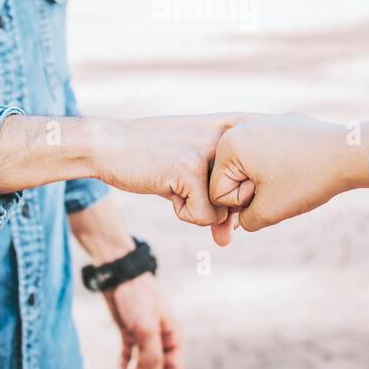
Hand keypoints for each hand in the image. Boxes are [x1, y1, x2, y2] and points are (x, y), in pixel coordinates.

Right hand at [90, 114, 239, 225]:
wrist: (108, 145)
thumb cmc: (151, 159)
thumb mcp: (190, 174)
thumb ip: (216, 202)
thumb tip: (227, 239)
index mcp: (236, 128)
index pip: (261, 178)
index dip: (236, 194)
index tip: (206, 180)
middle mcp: (230, 136)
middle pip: (245, 199)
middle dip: (213, 203)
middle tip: (183, 180)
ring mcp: (211, 152)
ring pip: (225, 212)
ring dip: (195, 208)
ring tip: (173, 181)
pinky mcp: (192, 169)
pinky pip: (205, 217)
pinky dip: (182, 212)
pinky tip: (165, 186)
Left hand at [102, 273, 182, 368]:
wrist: (118, 274)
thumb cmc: (138, 298)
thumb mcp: (146, 329)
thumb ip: (152, 357)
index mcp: (173, 336)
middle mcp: (161, 338)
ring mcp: (144, 335)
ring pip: (142, 366)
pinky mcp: (129, 332)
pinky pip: (128, 355)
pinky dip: (123, 366)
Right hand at [209, 114, 368, 244]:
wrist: (349, 151)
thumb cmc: (306, 180)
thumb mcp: (268, 212)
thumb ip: (243, 220)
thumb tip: (240, 216)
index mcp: (229, 145)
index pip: (218, 192)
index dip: (244, 203)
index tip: (270, 192)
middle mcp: (240, 127)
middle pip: (231, 177)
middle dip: (252, 189)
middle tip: (283, 185)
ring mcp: (260, 120)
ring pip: (250, 166)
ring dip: (265, 179)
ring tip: (292, 176)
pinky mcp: (280, 122)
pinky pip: (267, 152)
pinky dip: (278, 164)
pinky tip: (300, 164)